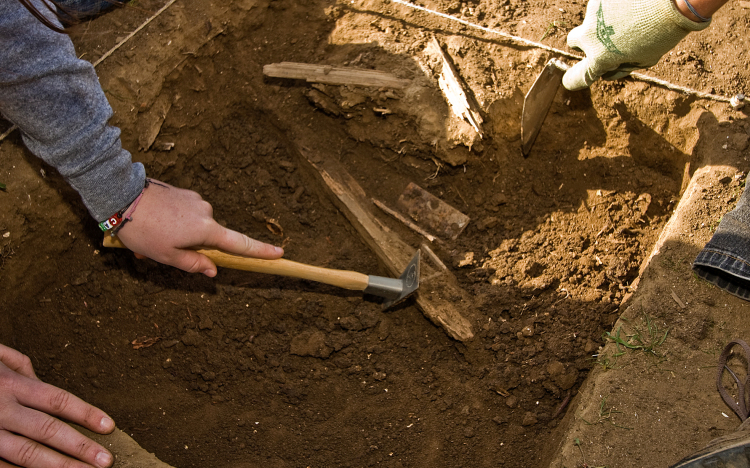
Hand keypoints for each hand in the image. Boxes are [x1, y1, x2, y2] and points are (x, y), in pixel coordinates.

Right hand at [0, 344, 114, 467]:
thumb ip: (17, 366)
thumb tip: (40, 376)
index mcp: (9, 385)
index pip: (57, 401)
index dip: (85, 414)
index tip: (109, 426)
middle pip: (48, 431)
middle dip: (79, 447)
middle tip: (106, 461)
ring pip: (25, 455)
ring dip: (57, 467)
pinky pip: (1, 466)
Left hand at [115, 179, 283, 276]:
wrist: (122, 194)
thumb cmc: (144, 230)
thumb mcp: (166, 255)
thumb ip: (193, 264)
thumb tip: (213, 270)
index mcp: (206, 230)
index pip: (240, 244)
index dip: (260, 251)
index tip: (280, 253)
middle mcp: (206, 212)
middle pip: (209, 237)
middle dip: (190, 247)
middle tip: (160, 253)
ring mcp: (195, 200)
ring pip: (193, 226)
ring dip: (177, 236)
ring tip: (149, 240)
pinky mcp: (183, 193)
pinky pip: (184, 215)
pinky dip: (172, 224)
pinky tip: (151, 227)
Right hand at [562, 0, 710, 90]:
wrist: (674, 0)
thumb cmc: (664, 32)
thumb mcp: (645, 59)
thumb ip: (621, 68)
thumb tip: (606, 73)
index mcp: (600, 58)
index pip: (576, 77)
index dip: (573, 81)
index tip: (571, 82)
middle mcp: (590, 36)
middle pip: (574, 40)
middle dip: (584, 41)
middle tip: (604, 38)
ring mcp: (593, 14)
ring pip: (593, 19)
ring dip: (607, 20)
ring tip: (633, 16)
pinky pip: (603, 4)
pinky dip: (615, 6)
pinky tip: (633, 5)